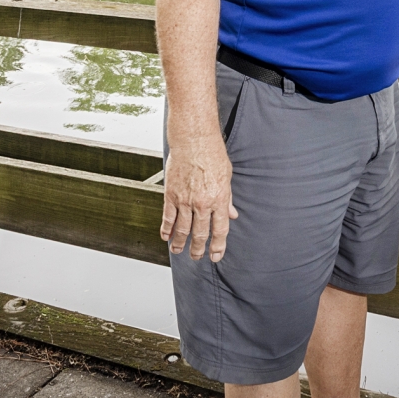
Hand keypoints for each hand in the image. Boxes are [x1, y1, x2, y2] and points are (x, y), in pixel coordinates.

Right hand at [160, 132, 236, 261]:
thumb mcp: (227, 176)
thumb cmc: (212, 154)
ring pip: (182, 229)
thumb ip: (228, 198)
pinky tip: (166, 236)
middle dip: (198, 249)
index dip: (218, 246)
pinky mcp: (171, 194)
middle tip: (196, 257)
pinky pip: (168, 217)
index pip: (220, 230)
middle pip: (200, 233)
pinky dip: (166, 229)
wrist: (193, 140)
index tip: (215, 256)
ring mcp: (185, 200)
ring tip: (179, 251)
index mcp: (219, 199)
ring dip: (180, 243)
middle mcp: (202, 203)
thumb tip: (232, 214)